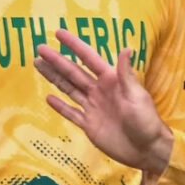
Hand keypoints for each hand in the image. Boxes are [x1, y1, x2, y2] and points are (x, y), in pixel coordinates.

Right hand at [34, 29, 172, 172]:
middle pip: (73, 72)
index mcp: (111, 80)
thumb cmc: (146, 120)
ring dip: (54, 77)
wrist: (146, 150)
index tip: (58, 33)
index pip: (88, 58)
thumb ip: (126, 74)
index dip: (74, 45)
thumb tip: (126, 48)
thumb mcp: (137, 96)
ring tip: (38, 65)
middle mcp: (99, 90)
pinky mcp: (88, 124)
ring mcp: (92, 107)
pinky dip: (60, 106)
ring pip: (68, 88)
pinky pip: (71, 113)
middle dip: (56, 60)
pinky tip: (48, 98)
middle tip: (39, 48)